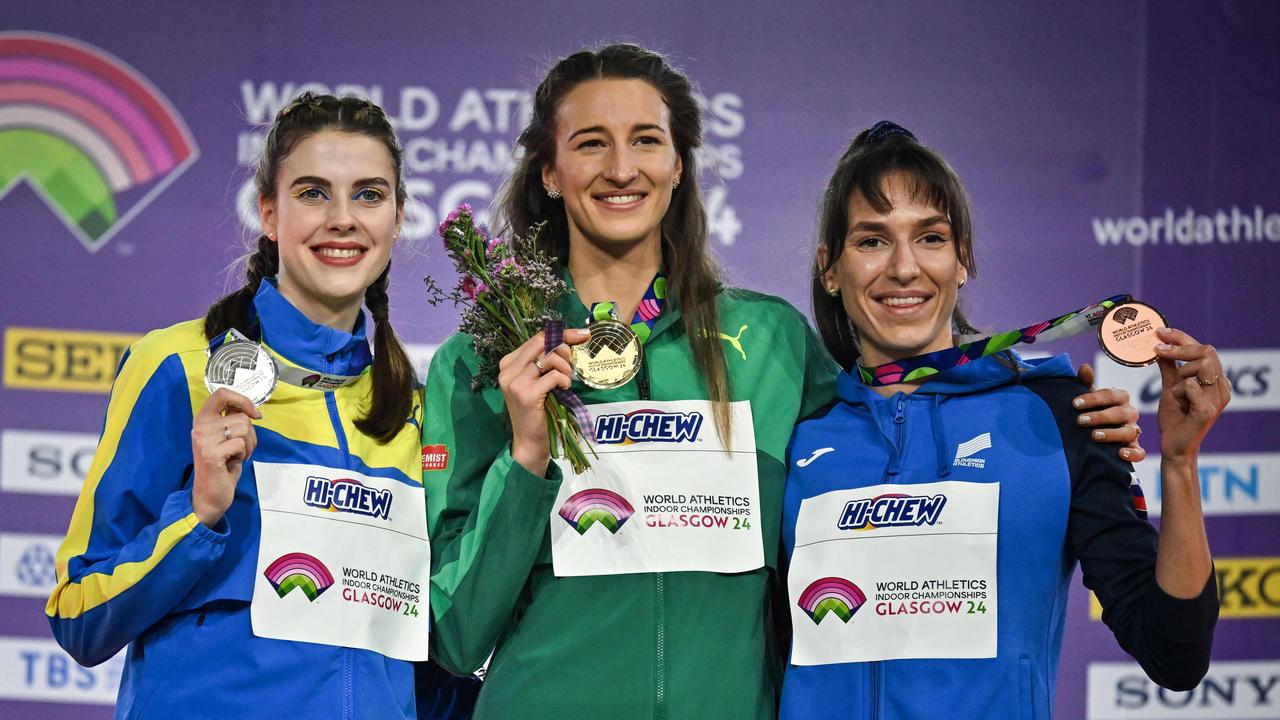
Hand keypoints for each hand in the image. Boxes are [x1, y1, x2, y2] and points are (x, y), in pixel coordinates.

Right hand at [191, 388, 260, 527]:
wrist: (210, 495)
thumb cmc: (223, 465)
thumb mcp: (227, 438)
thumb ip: (232, 420)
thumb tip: (250, 408)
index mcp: (202, 419)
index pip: (221, 393)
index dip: (242, 400)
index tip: (254, 414)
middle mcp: (200, 426)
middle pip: (242, 416)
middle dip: (251, 434)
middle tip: (240, 449)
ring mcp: (203, 439)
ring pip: (244, 429)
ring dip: (248, 445)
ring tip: (236, 456)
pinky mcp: (211, 453)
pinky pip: (241, 444)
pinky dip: (244, 454)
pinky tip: (233, 462)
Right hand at [499, 329, 588, 474]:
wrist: (528, 441)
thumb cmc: (536, 410)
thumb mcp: (535, 381)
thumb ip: (543, 361)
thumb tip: (568, 340)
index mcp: (507, 363)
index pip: (536, 338)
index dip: (561, 334)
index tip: (582, 334)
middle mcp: (507, 370)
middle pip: (542, 342)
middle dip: (565, 347)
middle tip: (572, 363)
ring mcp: (515, 382)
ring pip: (549, 357)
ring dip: (565, 367)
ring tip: (566, 380)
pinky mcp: (526, 394)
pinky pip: (553, 376)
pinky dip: (564, 380)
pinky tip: (564, 388)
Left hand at [1074, 363, 1144, 461]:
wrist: (1095, 434)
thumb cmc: (1092, 410)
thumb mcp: (1088, 398)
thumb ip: (1086, 383)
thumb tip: (1084, 367)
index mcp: (1120, 397)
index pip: (1110, 394)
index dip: (1092, 398)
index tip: (1075, 403)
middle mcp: (1130, 413)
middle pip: (1119, 413)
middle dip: (1099, 417)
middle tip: (1080, 420)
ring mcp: (1133, 430)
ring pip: (1128, 432)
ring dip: (1112, 434)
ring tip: (1094, 436)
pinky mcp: (1135, 448)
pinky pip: (1139, 452)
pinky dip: (1132, 453)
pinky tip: (1119, 454)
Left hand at [1153, 328, 1229, 464]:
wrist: (1173, 446)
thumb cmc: (1175, 418)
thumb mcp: (1170, 387)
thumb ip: (1170, 367)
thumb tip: (1162, 345)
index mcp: (1215, 381)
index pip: (1204, 349)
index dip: (1182, 337)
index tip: (1160, 332)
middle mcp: (1222, 388)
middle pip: (1207, 352)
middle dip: (1180, 348)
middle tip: (1158, 350)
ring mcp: (1217, 399)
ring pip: (1200, 367)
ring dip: (1181, 373)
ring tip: (1175, 390)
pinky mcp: (1208, 410)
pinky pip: (1190, 386)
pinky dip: (1178, 391)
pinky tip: (1178, 403)